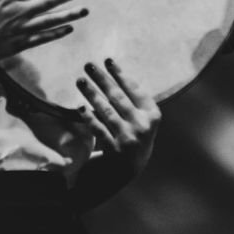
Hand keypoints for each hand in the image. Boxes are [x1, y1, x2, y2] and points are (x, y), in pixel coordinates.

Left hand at [75, 58, 161, 176]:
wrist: (124, 173)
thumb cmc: (130, 138)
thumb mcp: (139, 121)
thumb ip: (132, 102)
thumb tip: (111, 73)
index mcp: (153, 115)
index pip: (135, 89)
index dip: (120, 74)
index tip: (107, 60)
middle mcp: (143, 126)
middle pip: (119, 97)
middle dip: (102, 79)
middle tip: (88, 65)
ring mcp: (130, 139)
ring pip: (107, 111)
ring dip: (92, 94)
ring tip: (80, 81)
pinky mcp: (115, 151)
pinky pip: (99, 130)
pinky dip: (89, 118)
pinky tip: (80, 108)